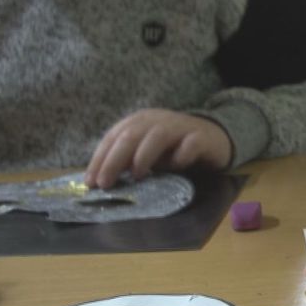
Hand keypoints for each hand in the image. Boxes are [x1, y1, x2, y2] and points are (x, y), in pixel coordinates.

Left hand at [85, 109, 231, 187]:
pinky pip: (189, 146)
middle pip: (130, 136)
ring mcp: (180, 126)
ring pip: (157, 136)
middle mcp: (157, 120)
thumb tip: (102, 179)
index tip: (91, 182)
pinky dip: (180, 157)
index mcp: (139, 121)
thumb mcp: (146, 152)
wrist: (214, 137)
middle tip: (105, 184)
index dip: (100, 159)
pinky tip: (176, 168)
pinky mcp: (201, 137)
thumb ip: (127, 160)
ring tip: (136, 176)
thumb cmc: (175, 148)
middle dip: (113, 161)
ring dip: (143, 156)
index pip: (113, 137)